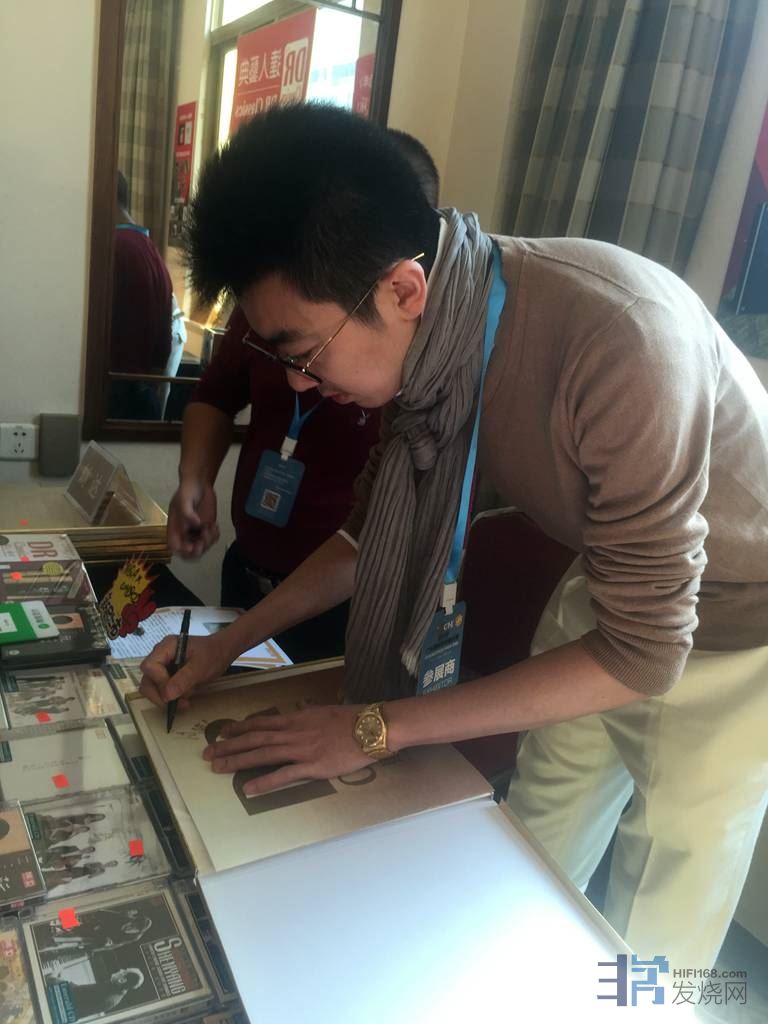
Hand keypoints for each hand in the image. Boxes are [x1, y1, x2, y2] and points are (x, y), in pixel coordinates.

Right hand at [139, 633, 231, 708]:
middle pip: (147, 679)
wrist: (222, 652)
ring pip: (152, 687)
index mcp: (167, 647)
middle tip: (177, 703)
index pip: (150, 666)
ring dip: (165, 699)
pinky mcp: (167, 676)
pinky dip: (171, 698)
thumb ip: (184, 679)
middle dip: (160, 695)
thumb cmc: (213, 653)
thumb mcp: (201, 666)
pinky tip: (185, 700)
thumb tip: (167, 695)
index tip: (173, 692)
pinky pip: (161, 690)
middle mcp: (160, 656)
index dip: (159, 681)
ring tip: (184, 702)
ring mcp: (162, 666)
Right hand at [167, 480, 218, 557]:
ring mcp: (196, 533)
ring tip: (211, 527)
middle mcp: (184, 534)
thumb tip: (196, 524)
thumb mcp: (184, 499)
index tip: (193, 545)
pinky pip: (211, 541)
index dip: (183, 551)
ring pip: (202, 548)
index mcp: (175, 528)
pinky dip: (215, 536)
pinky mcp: (206, 529)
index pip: (175, 547)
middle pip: (190, 553)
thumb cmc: (188, 490)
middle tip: (205, 535)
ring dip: (209, 541)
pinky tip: (214, 525)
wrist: (200, 484)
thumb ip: (188, 512)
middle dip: (199, 548)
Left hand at [203, 704, 371, 795]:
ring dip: (238, 761)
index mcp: (297, 718)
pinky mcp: (312, 767)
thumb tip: (296, 717)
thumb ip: (307, 717)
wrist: (372, 728)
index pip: (261, 723)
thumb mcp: (324, 712)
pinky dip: (263, 782)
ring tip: (217, 768)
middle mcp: (294, 732)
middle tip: (208, 754)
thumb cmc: (353, 719)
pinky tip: (246, 789)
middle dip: (229, 746)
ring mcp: (301, 749)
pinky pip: (283, 775)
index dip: (239, 728)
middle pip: (255, 739)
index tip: (222, 733)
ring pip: (262, 755)